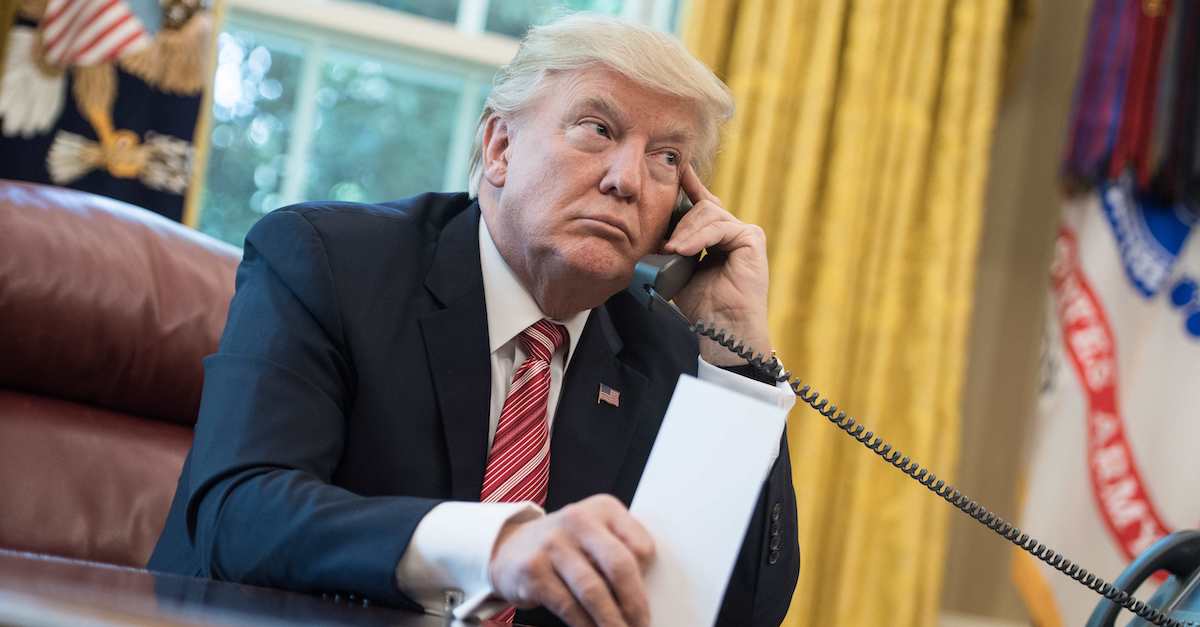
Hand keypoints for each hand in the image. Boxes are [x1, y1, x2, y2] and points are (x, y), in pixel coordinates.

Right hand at [488, 494, 654, 626]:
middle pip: (619, 566)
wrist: (511, 548)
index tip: (649, 602)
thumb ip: (622, 551)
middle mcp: (577, 520)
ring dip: (611, 621)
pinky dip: (585, 626)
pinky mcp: (533, 570)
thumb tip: (643, 595)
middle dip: (634, 604)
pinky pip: (568, 606)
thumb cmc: (567, 546)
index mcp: (603, 508)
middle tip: (641, 626)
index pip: (640, 546)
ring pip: (593, 591)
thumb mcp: (597, 534)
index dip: (647, 579)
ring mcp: (552, 544)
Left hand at [664, 165, 772, 365]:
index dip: (688, 185)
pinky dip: (700, 237)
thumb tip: (653, 229)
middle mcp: (732, 231)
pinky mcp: (752, 239)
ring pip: (709, 214)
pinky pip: (720, 226)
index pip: (700, 204)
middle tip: (666, 247)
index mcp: (716, 236)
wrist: (722, 329)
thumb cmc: (701, 306)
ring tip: (674, 252)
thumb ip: (672, 246)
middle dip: (679, 225)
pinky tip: (686, 250)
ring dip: (686, 232)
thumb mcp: (677, 270)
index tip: (675, 168)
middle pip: (701, 208)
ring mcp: (745, 233)